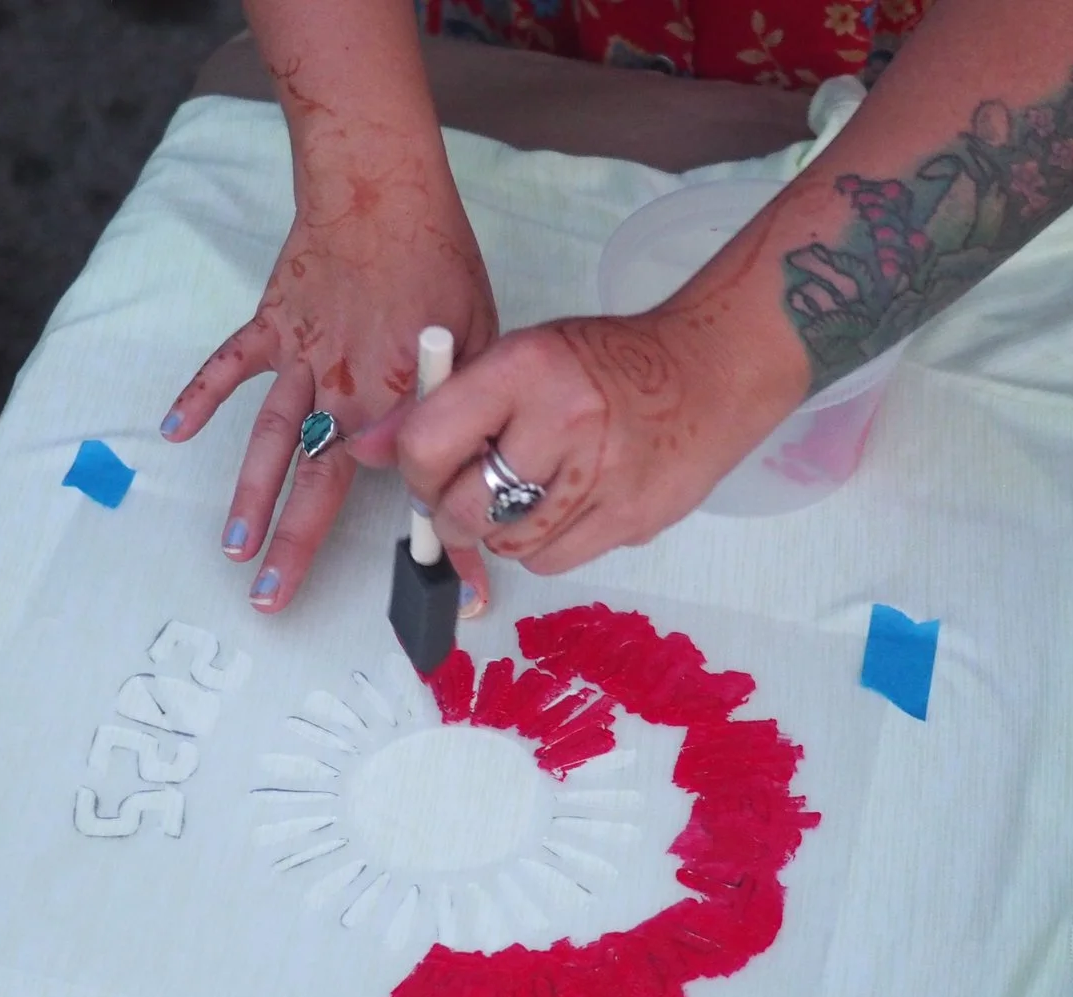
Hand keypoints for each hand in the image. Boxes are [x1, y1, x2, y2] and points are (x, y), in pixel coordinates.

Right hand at [161, 164, 498, 614]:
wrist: (382, 189)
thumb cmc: (439, 260)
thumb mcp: (480, 338)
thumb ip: (464, 407)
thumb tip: (476, 467)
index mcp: (395, 402)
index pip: (417, 488)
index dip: (441, 546)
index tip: (450, 598)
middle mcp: (342, 391)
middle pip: (315, 484)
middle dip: (294, 546)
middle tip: (272, 598)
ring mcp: (300, 360)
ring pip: (270, 440)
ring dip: (249, 494)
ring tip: (232, 547)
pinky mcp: (271, 325)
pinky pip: (230, 366)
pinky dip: (199, 395)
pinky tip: (173, 432)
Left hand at [352, 311, 797, 574]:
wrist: (712, 370)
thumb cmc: (606, 363)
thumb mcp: (521, 357)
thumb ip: (443, 404)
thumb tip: (360, 450)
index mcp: (527, 367)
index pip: (429, 442)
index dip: (415, 472)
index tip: (426, 472)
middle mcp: (565, 420)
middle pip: (465, 509)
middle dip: (453, 514)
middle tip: (470, 494)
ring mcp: (603, 477)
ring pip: (508, 545)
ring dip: (502, 530)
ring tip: (529, 492)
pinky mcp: (632, 520)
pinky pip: (553, 562)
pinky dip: (545, 546)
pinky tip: (568, 506)